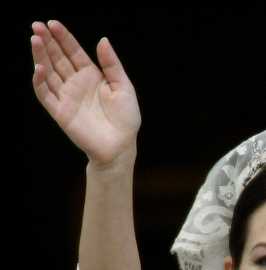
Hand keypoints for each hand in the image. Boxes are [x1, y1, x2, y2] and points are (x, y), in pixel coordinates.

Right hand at [31, 21, 140, 168]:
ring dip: (41, 56)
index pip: (73, 52)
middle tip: (37, 25)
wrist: (121, 146)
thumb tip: (102, 40)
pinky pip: (45, 95)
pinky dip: (40, 81)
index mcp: (91, 75)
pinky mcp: (60, 111)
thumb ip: (112, 64)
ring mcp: (66, 97)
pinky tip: (39, 67)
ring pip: (49, 72)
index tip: (53, 23)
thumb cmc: (126, 118)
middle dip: (47, 41)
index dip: (63, 38)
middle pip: (58, 58)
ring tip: (35, 39)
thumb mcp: (123, 87)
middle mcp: (76, 83)